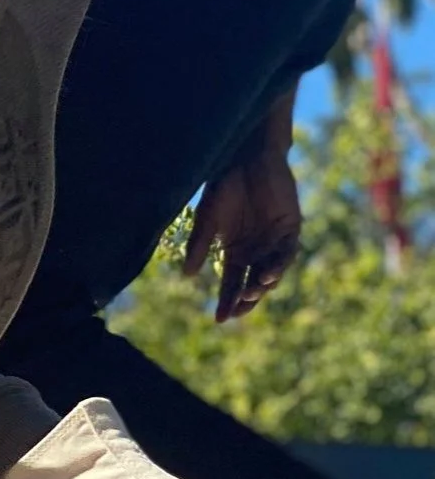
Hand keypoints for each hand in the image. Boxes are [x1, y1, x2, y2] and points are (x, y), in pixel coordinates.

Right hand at [184, 148, 301, 322]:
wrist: (245, 159)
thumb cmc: (223, 187)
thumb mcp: (208, 220)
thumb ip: (200, 247)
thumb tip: (188, 277)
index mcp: (236, 250)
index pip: (231, 282)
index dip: (226, 300)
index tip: (219, 319)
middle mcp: (256, 249)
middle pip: (253, 282)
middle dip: (246, 299)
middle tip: (237, 312)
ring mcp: (274, 240)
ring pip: (271, 271)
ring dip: (262, 285)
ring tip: (250, 295)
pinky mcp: (290, 228)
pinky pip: (287, 253)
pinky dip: (278, 265)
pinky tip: (266, 275)